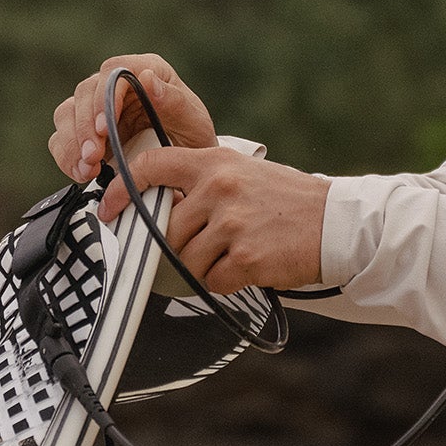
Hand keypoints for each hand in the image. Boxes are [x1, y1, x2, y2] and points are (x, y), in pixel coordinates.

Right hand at [49, 54, 216, 183]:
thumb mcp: (193, 122)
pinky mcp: (85, 132)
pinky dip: (66, 156)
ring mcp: (97, 108)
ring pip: (67, 114)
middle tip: (93, 156)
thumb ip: (174, 100)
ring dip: (72, 143)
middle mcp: (116, 84)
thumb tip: (147, 77)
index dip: (103, 98)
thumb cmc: (193, 138)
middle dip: (85, 127)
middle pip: (85, 93)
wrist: (186, 166)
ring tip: (88, 168)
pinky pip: (62, 138)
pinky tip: (81, 171)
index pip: (113, 72)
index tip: (104, 127)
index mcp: (144, 70)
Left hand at [102, 144, 328, 294]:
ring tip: (234, 254)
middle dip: (180, 244)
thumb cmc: (289, 201)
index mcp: (214, 163)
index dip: (122, 189)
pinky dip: (225, 282)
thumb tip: (159, 204)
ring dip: (205, 265)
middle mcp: (219, 189)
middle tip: (206, 246)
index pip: (152, 166)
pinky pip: (212, 281)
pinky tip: (247, 268)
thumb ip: (202, 182)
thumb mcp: (243, 173)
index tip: (109, 208)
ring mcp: (231, 224)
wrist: (337, 224)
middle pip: (166, 228)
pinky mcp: (246, 257)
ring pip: (186, 259)